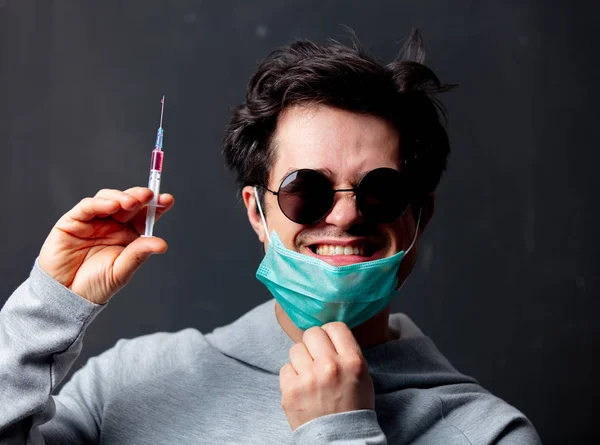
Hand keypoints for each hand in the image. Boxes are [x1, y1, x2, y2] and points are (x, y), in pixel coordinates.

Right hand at [38, 187, 173, 303]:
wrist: (66, 296)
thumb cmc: (95, 284)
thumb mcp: (121, 271)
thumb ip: (139, 254)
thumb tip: (162, 244)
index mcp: (129, 234)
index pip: (145, 215)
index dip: (156, 205)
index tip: (167, 200)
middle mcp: (112, 224)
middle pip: (128, 202)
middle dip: (140, 196)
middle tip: (149, 195)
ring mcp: (93, 220)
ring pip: (109, 198)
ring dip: (121, 197)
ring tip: (132, 203)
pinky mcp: (73, 221)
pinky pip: (87, 207)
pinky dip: (100, 203)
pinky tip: (112, 206)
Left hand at [279, 322, 374, 430]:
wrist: (340, 441)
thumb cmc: (353, 408)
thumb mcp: (362, 376)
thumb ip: (347, 353)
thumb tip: (328, 334)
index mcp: (352, 361)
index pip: (335, 327)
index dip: (330, 334)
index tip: (328, 343)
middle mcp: (330, 366)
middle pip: (312, 333)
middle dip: (313, 344)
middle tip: (316, 357)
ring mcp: (309, 378)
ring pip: (296, 349)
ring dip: (301, 360)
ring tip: (309, 375)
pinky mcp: (291, 391)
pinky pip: (285, 368)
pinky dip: (292, 377)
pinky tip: (302, 387)